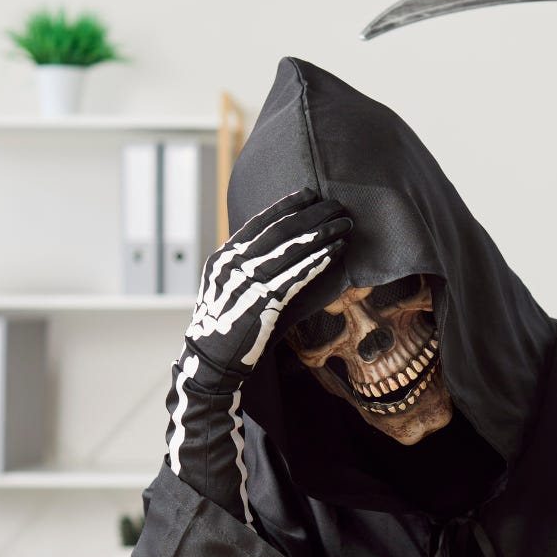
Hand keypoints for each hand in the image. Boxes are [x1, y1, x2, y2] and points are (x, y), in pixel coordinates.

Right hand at [179, 187, 351, 395]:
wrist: (212, 362)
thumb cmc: (225, 327)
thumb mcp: (227, 289)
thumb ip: (246, 267)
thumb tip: (279, 250)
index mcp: (224, 257)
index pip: (259, 223)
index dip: (286, 206)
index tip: (309, 194)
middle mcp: (233, 264)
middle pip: (280, 231)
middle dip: (312, 215)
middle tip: (336, 205)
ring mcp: (247, 282)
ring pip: (292, 249)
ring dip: (323, 234)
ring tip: (344, 224)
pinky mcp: (263, 302)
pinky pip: (297, 275)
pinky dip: (319, 259)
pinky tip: (336, 250)